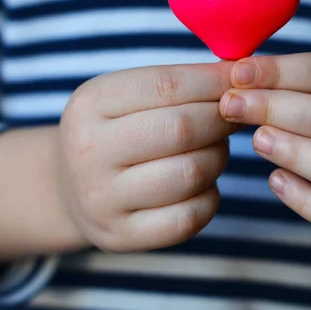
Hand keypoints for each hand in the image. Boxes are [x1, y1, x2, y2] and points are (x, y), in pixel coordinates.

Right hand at [58, 63, 238, 251]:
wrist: (69, 188)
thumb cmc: (115, 133)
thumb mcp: (125, 97)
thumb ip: (177, 84)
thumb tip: (241, 74)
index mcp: (90, 105)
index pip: (167, 86)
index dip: (214, 83)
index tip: (241, 82)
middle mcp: (89, 152)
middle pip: (181, 129)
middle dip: (221, 121)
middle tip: (234, 118)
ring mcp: (103, 199)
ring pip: (191, 173)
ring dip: (218, 158)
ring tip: (214, 150)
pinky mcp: (122, 235)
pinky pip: (189, 217)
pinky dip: (209, 197)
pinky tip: (203, 185)